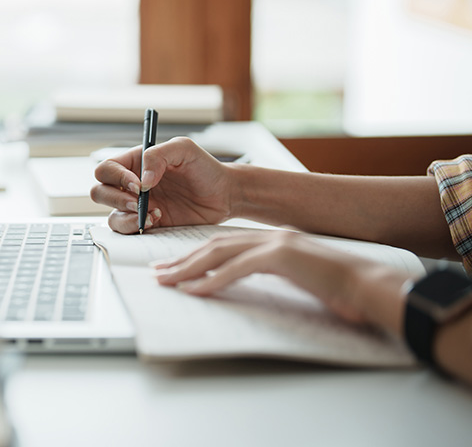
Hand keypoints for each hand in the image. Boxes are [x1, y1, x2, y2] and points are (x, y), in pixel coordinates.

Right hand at [90, 137, 234, 233]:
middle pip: (100, 192)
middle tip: (139, 202)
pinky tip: (158, 220)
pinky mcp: (146, 223)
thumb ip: (159, 155)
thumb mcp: (184, 149)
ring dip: (126, 217)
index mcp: (134, 162)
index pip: (107, 169)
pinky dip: (137, 228)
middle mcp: (130, 184)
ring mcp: (136, 206)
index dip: (116, 177)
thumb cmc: (204, 167)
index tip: (138, 184)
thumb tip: (142, 178)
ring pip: (110, 215)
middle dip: (116, 199)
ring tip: (153, 214)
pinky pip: (127, 230)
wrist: (223, 194)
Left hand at [153, 230, 412, 329]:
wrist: (370, 287)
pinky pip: (237, 269)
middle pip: (214, 247)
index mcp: (273, 241)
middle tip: (158, 274)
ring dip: (189, 269)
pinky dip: (213, 281)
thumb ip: (271, 276)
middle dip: (183, 261)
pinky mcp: (282, 257)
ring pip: (219, 254)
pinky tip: (195, 291)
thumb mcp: (298, 280)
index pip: (224, 246)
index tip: (174, 269)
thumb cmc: (340, 289)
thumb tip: (241, 287)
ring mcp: (276, 244)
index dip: (195, 257)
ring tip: (167, 283)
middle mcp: (270, 237)